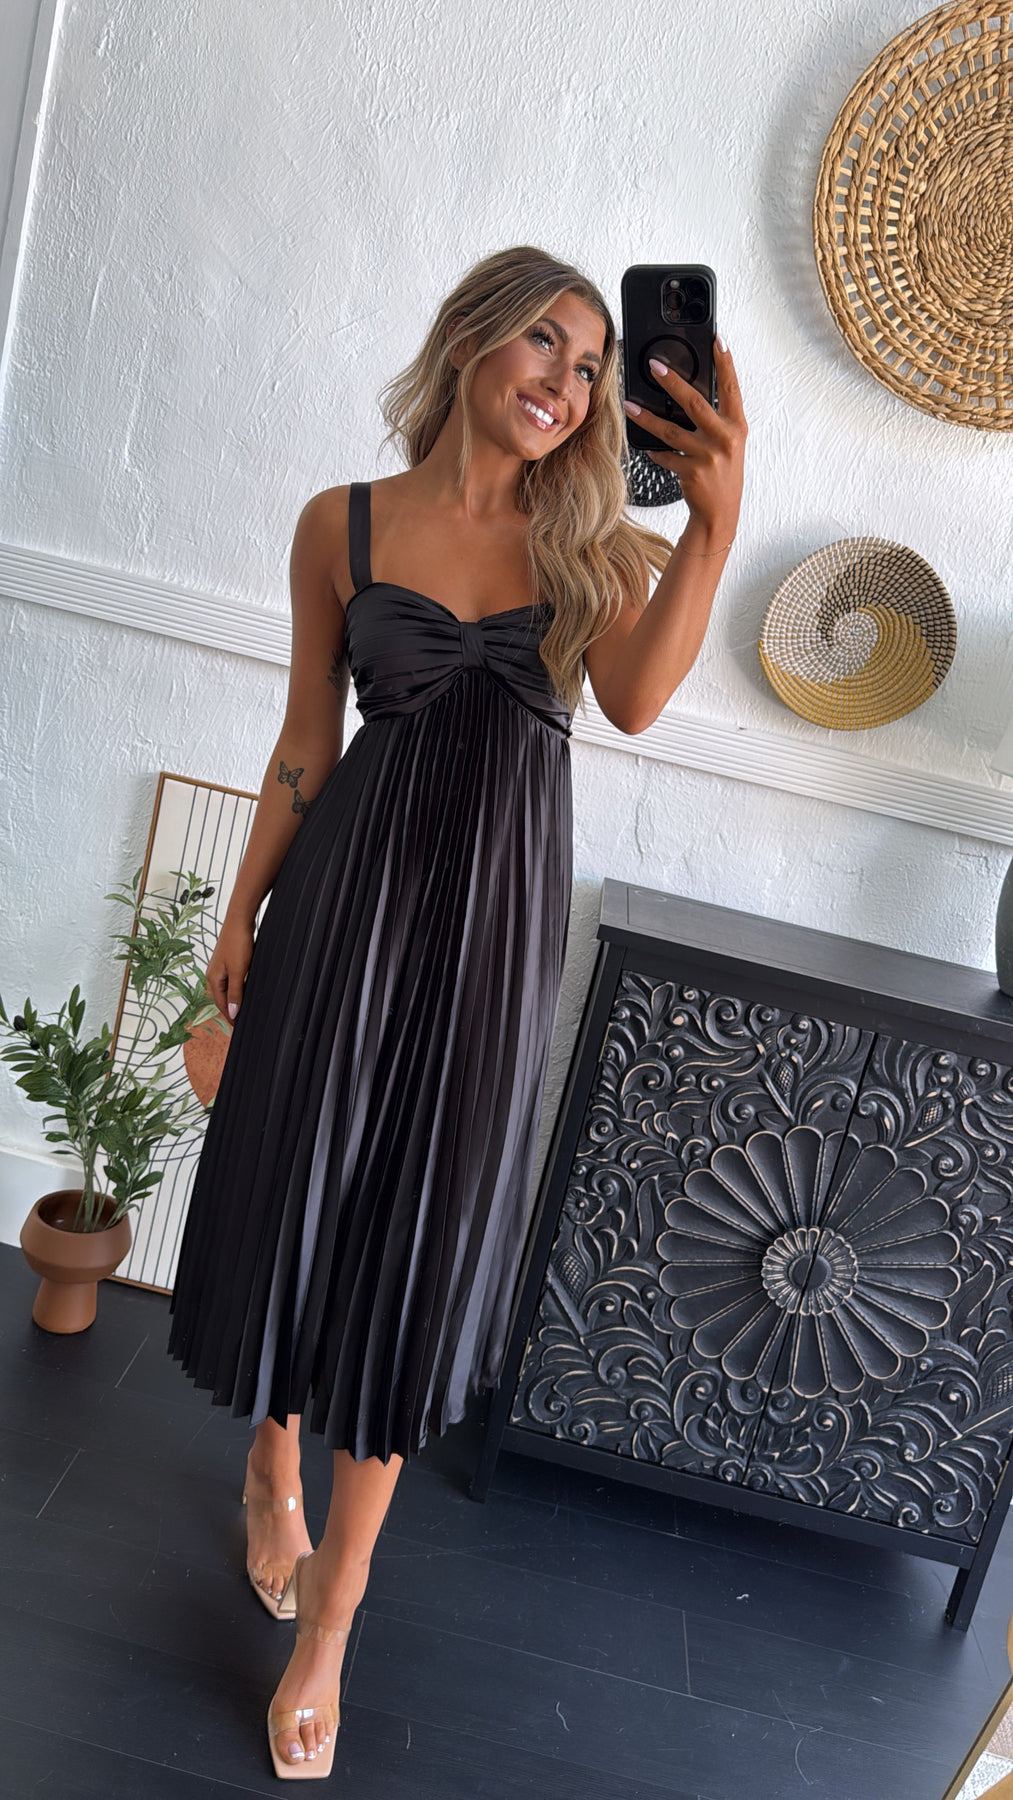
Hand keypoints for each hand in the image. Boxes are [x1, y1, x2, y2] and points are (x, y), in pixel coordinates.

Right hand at [205, 915, 253, 1021]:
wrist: (239, 920)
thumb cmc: (237, 943)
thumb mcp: (238, 971)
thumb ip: (236, 992)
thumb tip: (232, 1012)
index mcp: (213, 978)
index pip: (220, 1004)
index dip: (230, 1016)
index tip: (238, 1026)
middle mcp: (213, 974)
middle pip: (222, 997)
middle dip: (230, 1009)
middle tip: (241, 1020)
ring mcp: (220, 966)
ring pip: (226, 988)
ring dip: (234, 998)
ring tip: (243, 1008)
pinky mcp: (228, 960)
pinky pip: (231, 979)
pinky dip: (236, 987)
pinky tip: (244, 989)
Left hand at [624, 340, 746, 545]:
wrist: (720, 514)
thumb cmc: (722, 473)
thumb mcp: (728, 443)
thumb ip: (716, 419)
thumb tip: (688, 392)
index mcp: (737, 426)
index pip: (731, 387)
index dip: (725, 362)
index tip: (716, 339)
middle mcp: (725, 438)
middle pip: (695, 402)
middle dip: (672, 381)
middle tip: (654, 365)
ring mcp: (709, 456)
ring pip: (671, 430)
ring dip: (647, 417)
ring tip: (630, 406)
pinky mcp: (692, 472)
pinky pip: (665, 455)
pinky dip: (655, 452)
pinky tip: (647, 447)